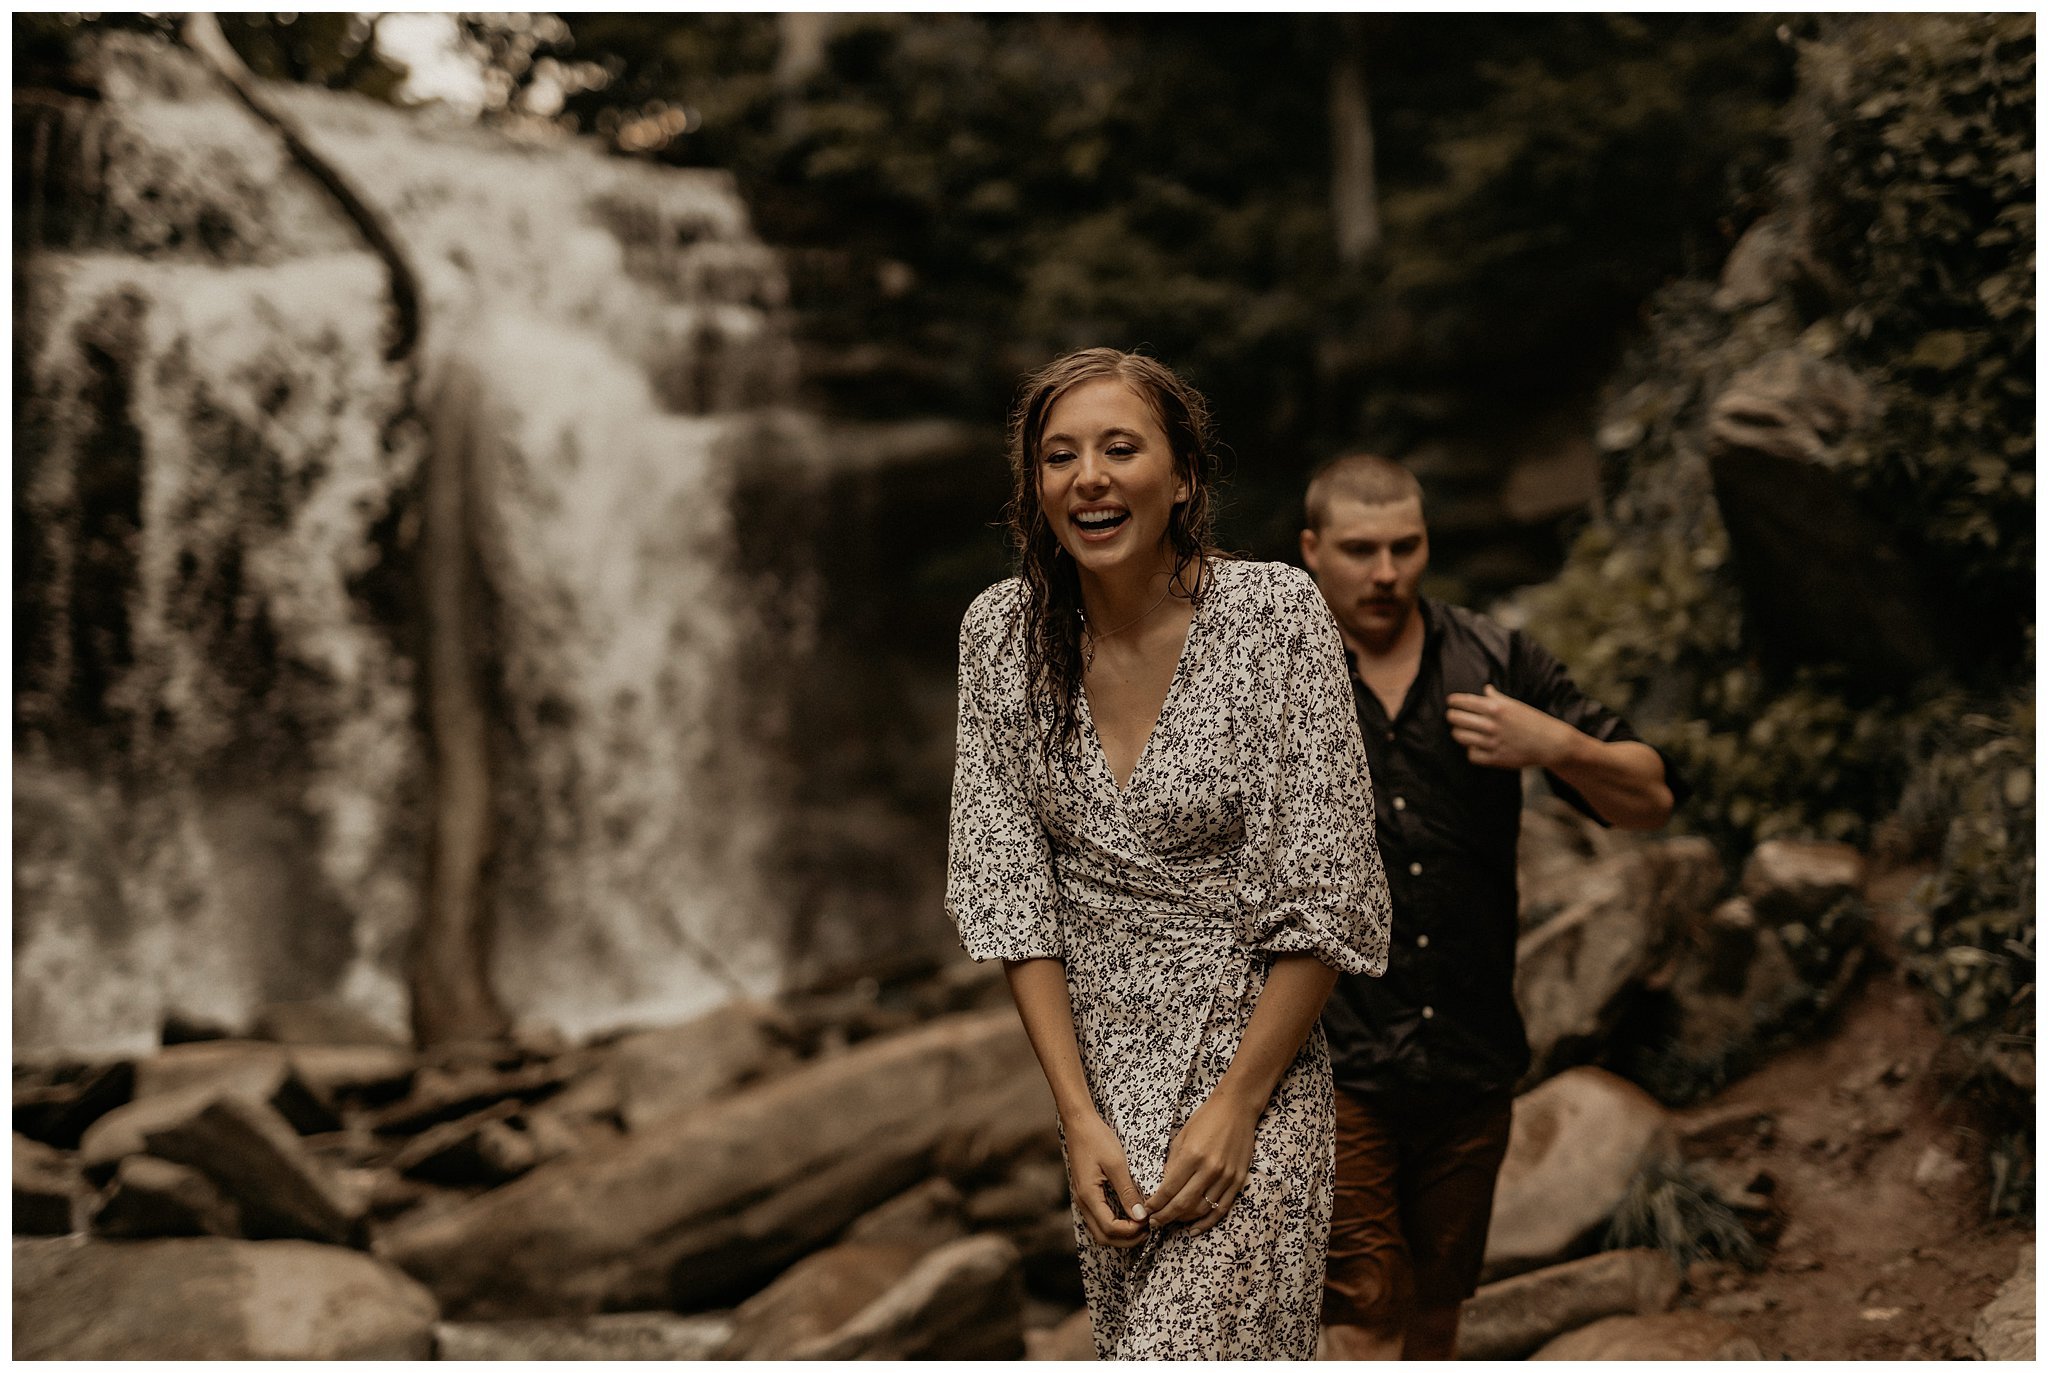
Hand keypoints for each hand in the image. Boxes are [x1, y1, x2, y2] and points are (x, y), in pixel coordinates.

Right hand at [1063, 1111, 1148, 1247]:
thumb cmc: (1097, 1138)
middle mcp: (1082, 1202)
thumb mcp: (1116, 1163)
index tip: (1148, 1222)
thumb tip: (1140, 1216)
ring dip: (1120, 1234)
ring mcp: (1082, 1199)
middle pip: (1103, 1236)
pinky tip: (1129, 1216)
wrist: (1079, 1122)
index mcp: (1088, 1196)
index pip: (1110, 1228)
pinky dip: (1114, 1225)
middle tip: (1147, 1230)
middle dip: (1126, 1239)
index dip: (1130, 1231)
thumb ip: (1127, 1192)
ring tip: (1140, 1225)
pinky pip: (1098, 1219)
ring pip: (1099, 1230)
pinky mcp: (1086, 1194)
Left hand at [1143, 1092, 1257, 1234]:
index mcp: (1191, 1156)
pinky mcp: (1238, 1180)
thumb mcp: (1182, 1137)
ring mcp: (1226, 1177)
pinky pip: (1221, 1208)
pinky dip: (1207, 1222)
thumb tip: (1163, 1189)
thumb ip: (1173, 1164)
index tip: (1146, 1211)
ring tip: (1171, 1222)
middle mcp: (1209, 1169)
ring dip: (1183, 1220)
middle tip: (1153, 1223)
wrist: (1236, 1108)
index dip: (1155, 1205)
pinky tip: (1194, 1229)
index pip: (1168, 1190)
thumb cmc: (1205, 1119)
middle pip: (1182, 1204)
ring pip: (1201, 1209)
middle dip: (1164, 1217)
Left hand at [1445, 684, 1575, 770]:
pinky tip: (1475, 746)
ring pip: (1460, 737)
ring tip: (1462, 731)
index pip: (1463, 702)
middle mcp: (1492, 725)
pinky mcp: (1495, 758)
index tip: (1451, 702)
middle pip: (1456, 719)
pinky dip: (1471, 751)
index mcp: (1496, 708)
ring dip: (1458, 733)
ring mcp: (1492, 742)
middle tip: (1453, 716)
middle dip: (1452, 716)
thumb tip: (1485, 689)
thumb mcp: (1515, 705)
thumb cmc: (1532, 721)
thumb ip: (1496, 698)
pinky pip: (1471, 755)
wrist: (1550, 743)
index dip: (1453, 702)